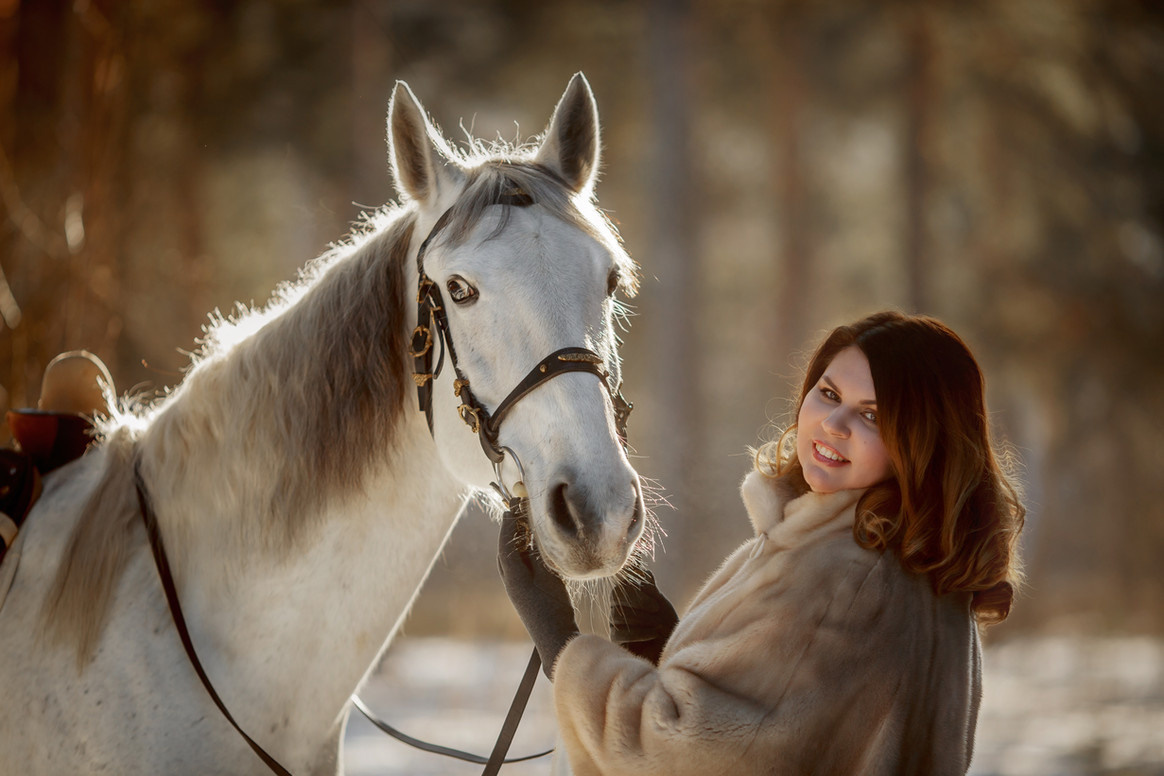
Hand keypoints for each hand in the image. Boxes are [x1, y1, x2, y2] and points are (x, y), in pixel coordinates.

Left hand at [497, 509, 578, 678]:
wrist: (556, 640)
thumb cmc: (552, 607)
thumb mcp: (547, 574)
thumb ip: (538, 552)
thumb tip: (531, 531)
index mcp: (512, 575)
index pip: (506, 542)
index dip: (510, 522)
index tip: (514, 504)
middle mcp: (511, 581)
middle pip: (505, 548)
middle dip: (510, 528)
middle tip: (517, 509)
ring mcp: (517, 589)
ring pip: (512, 557)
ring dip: (517, 539)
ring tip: (525, 523)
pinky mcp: (526, 594)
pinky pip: (520, 566)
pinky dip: (524, 552)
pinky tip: (534, 547)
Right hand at [609, 570, 678, 664]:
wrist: (670, 648)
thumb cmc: (665, 623)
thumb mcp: (660, 602)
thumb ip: (649, 587)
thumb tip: (640, 569)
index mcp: (625, 597)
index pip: (620, 586)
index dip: (636, 588)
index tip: (655, 592)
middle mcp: (617, 609)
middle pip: (616, 599)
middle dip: (638, 601)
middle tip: (657, 608)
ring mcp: (615, 625)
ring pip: (617, 615)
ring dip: (641, 618)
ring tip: (658, 624)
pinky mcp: (616, 641)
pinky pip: (619, 633)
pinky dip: (638, 632)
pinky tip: (653, 634)